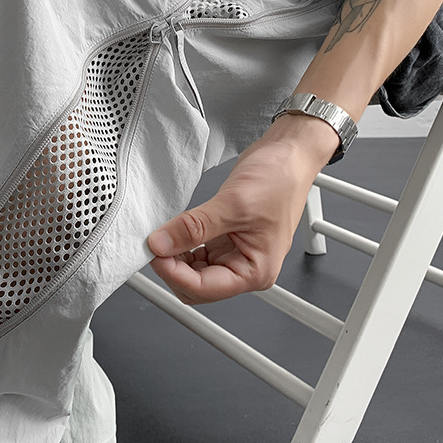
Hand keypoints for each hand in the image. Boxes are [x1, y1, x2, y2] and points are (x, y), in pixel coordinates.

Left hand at [147, 117, 336, 303]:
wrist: (289, 154)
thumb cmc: (279, 179)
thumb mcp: (232, 204)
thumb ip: (193, 227)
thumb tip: (161, 243)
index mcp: (256, 270)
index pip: (204, 288)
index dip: (173, 273)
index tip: (153, 252)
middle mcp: (245, 267)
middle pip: (196, 286)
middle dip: (172, 268)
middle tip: (154, 243)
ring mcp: (235, 254)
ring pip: (193, 272)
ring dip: (174, 258)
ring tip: (161, 235)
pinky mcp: (225, 238)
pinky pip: (196, 253)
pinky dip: (181, 245)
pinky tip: (173, 231)